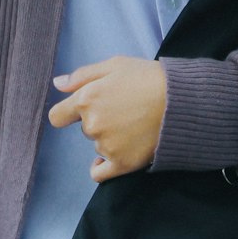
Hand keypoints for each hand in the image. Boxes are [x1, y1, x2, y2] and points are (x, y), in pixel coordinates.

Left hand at [49, 56, 166, 183]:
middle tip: (124, 108)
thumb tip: (57, 84)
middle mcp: (92, 125)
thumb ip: (82, 76)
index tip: (80, 110)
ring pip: (98, 144)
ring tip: (134, 124)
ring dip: (109, 137)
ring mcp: (106, 146)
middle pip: (84, 128)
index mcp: (86, 99)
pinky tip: (114, 156)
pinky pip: (100, 173)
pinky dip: (103, 167)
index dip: (68, 113)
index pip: (58, 116)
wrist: (180, 101)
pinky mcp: (122, 164)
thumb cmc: (147, 77)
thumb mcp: (114, 65)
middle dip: (99, 119)